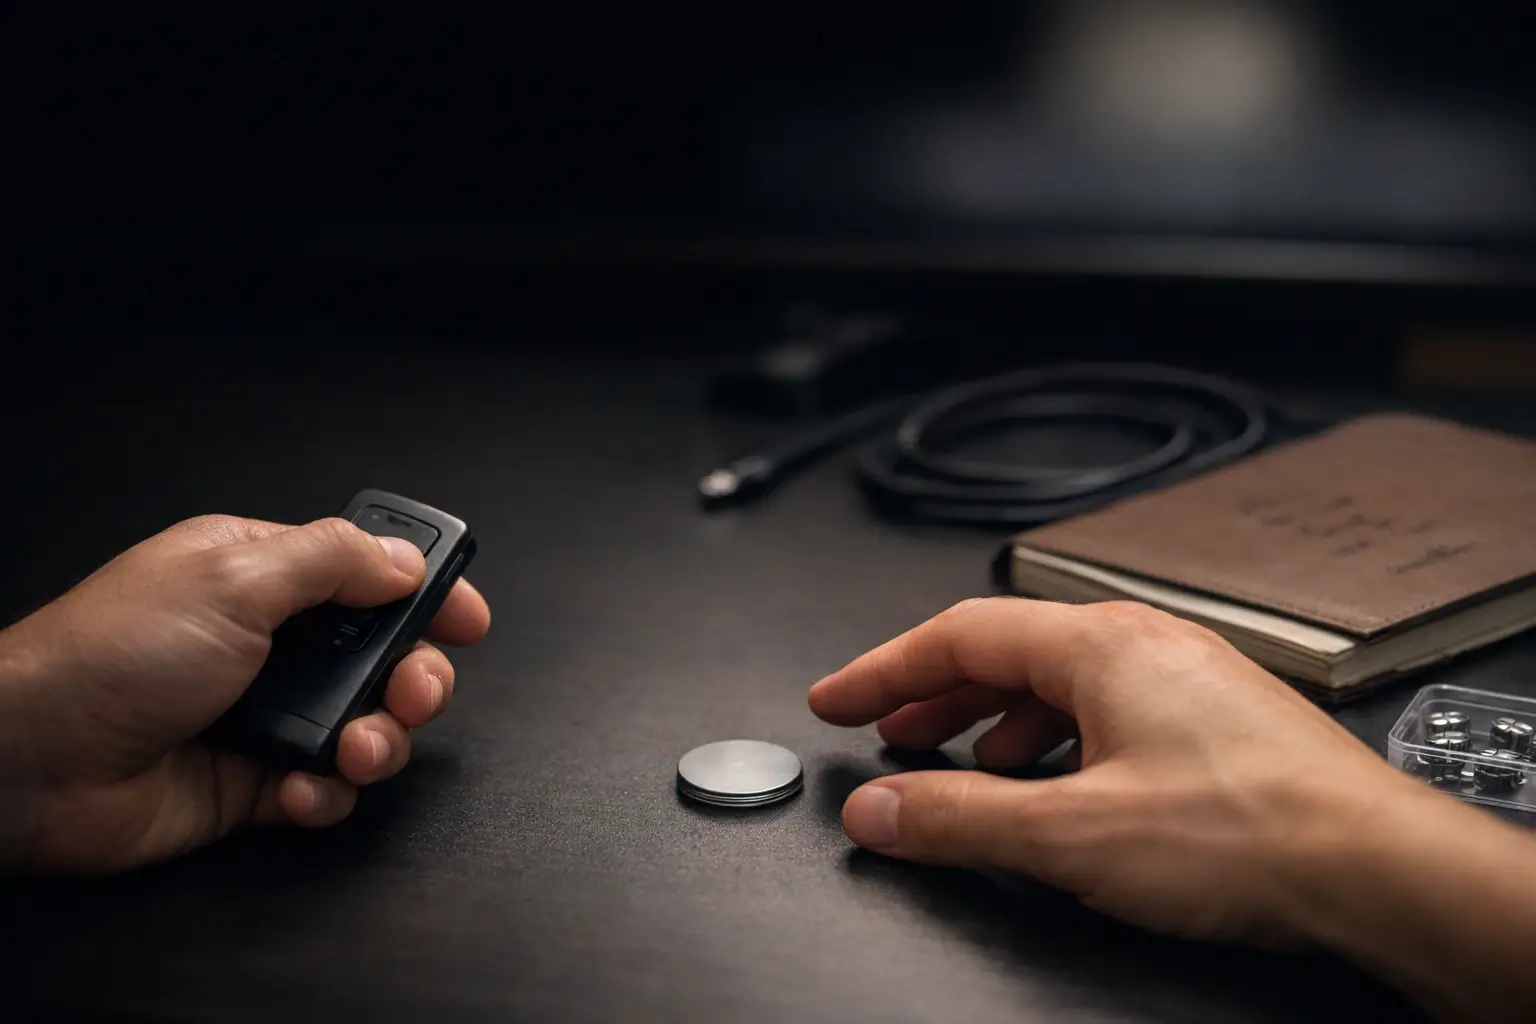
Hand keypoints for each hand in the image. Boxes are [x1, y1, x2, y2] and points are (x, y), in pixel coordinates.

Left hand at [0, 514, 489, 872]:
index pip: (369, 570)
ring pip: (368, 723)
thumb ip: (332, 560)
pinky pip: (327, 786)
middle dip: (416, 676)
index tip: (467, 617)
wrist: (36, 763)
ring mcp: (266, 711)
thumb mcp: (233, 579)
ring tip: (354, 748)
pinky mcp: (255, 779)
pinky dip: (328, 791)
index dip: (428, 592)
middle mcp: (271, 641)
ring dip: (379, 739)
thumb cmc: (112, 656)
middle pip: (387, 654)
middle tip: (411, 691)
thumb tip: (404, 559)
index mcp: (263, 573)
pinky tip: (300, 786)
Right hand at [807, 597, 1424, 946]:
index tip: (837, 697)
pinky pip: (1104, 710)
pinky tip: (1053, 786)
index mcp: (1100, 646)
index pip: (959, 635)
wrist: (1378, 867)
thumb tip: (879, 808)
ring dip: (992, 720)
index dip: (883, 669)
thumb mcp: (1072, 835)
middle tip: (883, 728)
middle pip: (1006, 651)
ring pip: (1058, 682)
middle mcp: (1143, 645)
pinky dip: (1052, 740)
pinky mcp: (1212, 720)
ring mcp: (1183, 679)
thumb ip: (959, 820)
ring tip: (959, 762)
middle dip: (932, 694)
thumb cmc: (1251, 834)